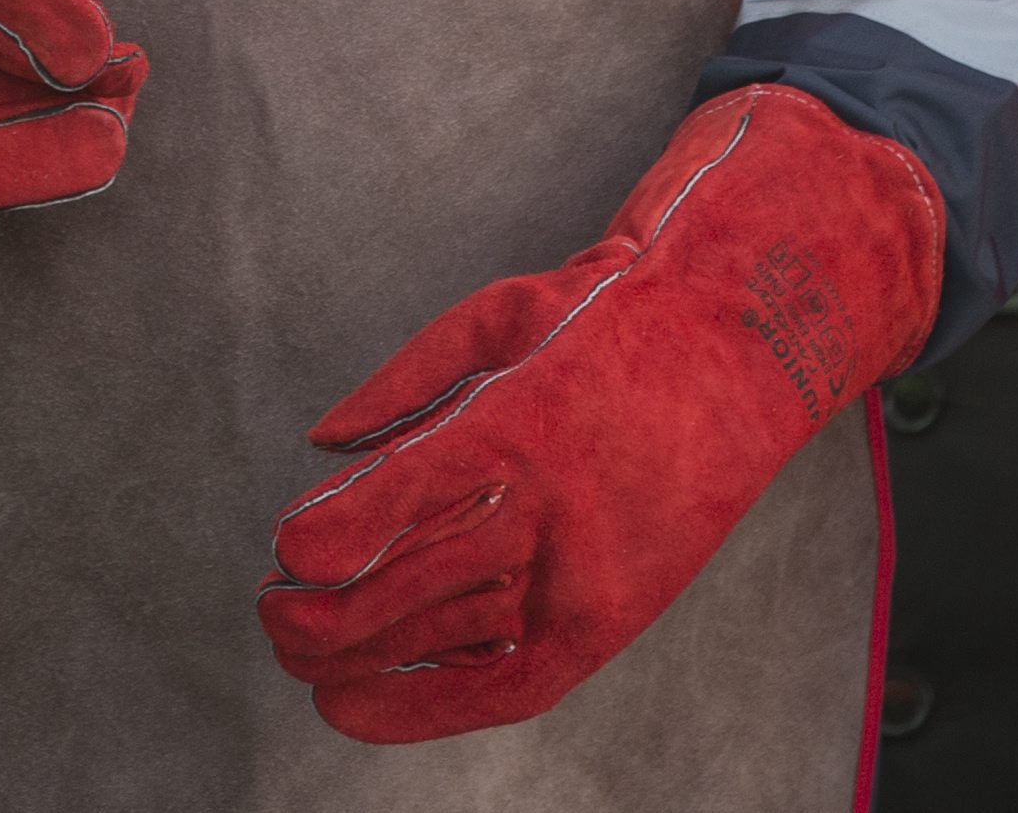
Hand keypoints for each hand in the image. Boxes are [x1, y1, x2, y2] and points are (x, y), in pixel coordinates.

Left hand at [258, 88, 940, 741]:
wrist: (746, 348)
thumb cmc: (610, 315)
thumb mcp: (500, 313)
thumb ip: (406, 380)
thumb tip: (324, 442)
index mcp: (521, 416)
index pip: (414, 487)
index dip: (340, 530)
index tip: (284, 550)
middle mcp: (553, 504)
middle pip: (416, 581)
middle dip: (323, 612)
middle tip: (270, 611)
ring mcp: (587, 567)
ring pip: (451, 637)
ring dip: (361, 657)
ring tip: (297, 658)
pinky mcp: (613, 613)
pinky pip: (511, 681)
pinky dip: (430, 699)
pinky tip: (359, 704)